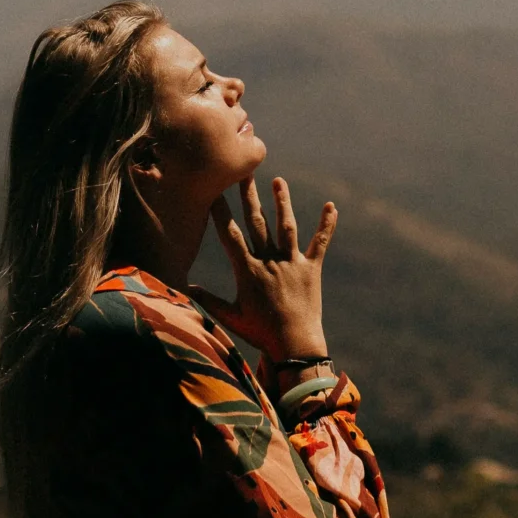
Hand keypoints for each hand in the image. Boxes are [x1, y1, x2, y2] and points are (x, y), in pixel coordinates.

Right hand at [191, 176, 336, 363]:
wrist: (295, 346)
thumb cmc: (260, 333)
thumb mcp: (230, 317)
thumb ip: (208, 300)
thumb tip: (186, 288)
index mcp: (247, 271)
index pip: (230, 235)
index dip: (220, 211)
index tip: (213, 190)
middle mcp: (269, 261)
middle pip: (257, 222)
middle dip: (249, 196)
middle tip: (244, 171)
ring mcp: (291, 263)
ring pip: (286, 226)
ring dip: (282, 202)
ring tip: (278, 180)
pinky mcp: (311, 269)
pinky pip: (320, 243)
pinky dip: (326, 225)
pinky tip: (332, 206)